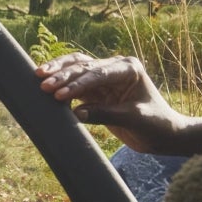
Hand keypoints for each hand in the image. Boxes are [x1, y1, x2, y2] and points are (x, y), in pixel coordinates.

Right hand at [34, 53, 201, 154]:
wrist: (164, 134)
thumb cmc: (156, 125)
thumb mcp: (133, 119)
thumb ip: (105, 114)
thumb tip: (75, 113)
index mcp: (128, 68)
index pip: (98, 73)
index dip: (78, 84)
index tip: (60, 95)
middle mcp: (115, 67)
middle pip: (83, 67)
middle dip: (62, 76)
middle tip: (43, 86)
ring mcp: (105, 77)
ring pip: (76, 69)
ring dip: (58, 73)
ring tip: (38, 77)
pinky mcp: (97, 89)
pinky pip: (75, 83)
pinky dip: (60, 83)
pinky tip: (45, 83)